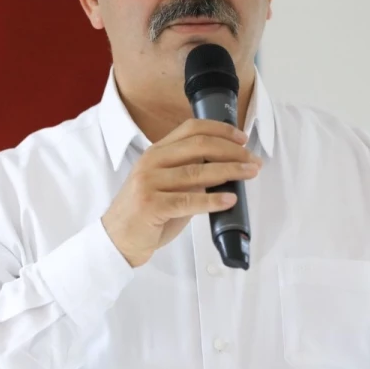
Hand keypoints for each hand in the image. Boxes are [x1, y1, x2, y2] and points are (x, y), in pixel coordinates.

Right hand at [102, 118, 260, 267]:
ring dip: (230, 170)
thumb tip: (227, 170)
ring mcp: (149, 183)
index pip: (191, 129)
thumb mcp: (166, 185)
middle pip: (199, 146)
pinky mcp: (151, 206)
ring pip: (197, 172)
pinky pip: (189, 201)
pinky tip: (230, 199)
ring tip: (250, 173)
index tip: (242, 138)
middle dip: (231, 150)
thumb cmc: (146, 214)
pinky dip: (213, 200)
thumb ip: (190, 175)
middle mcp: (151, 162)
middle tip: (252, 159)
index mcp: (156, 152)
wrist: (117, 239)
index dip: (220, 130)